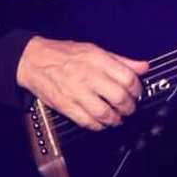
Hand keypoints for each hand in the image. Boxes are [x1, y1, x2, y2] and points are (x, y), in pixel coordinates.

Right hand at [15, 36, 148, 130]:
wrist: (33, 60)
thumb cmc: (64, 54)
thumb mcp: (94, 50)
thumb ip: (121, 60)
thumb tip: (144, 66)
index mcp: (97, 60)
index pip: (127, 78)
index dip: (137, 89)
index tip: (136, 93)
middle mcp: (88, 76)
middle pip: (119, 97)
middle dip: (129, 107)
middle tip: (129, 108)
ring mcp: (76, 92)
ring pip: (104, 113)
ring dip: (115, 119)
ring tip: (117, 118)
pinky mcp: (65, 105)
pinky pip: (87, 121)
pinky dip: (98, 125)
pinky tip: (101, 122)